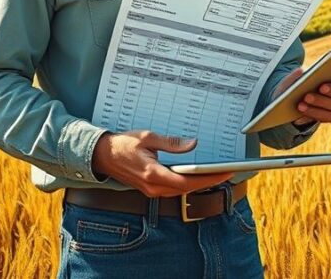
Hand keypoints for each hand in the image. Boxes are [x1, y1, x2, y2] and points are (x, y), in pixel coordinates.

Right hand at [91, 130, 233, 197]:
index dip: (208, 179)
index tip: (224, 173)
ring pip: (181, 191)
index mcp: (153, 174)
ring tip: (216, 174)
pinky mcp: (150, 189)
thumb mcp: (148, 137)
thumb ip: (171, 143)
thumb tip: (192, 144)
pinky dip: (187, 184)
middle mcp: (153, 187)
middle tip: (227, 172)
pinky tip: (197, 177)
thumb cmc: (123, 145)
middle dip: (208, 182)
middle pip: (187, 189)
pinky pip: (173, 190)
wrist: (102, 156)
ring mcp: (151, 190)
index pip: (186, 181)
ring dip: (199, 184)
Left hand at [275, 68, 330, 124]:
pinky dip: (314, 112)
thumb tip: (300, 71)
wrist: (300, 99)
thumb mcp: (300, 76)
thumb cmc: (306, 82)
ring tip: (306, 97)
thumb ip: (300, 73)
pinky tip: (302, 108)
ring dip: (321, 101)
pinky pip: (326, 117)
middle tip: (321, 87)